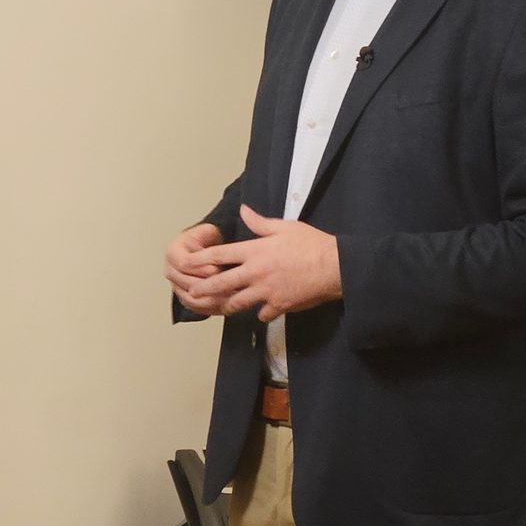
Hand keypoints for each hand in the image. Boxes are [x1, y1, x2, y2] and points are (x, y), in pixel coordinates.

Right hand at [166, 221, 227, 315]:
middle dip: (208, 287)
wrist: (203, 250)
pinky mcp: (184, 298)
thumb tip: (213, 242)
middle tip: (227, 287)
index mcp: (172, 252)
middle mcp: (170, 271)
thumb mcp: (207, 231)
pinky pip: (196, 308)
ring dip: (211, 300)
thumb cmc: (206, 240)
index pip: (183, 264)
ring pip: (191, 299)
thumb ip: (208, 234)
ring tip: (229, 299)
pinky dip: (211, 309)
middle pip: (186, 284)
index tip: (217, 269)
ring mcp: (176, 286)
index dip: (200, 268)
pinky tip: (226, 307)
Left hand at [191, 204, 342, 321]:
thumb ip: (259, 223)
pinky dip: (259, 314)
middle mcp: (255, 272)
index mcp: (254, 251)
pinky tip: (258, 312)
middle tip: (193, 293)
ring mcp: (266, 291)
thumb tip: (243, 211)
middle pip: (221, 283)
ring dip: (228, 305)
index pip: (219, 255)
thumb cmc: (311, 243)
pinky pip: (262, 314)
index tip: (188, 264)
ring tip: (221, 306)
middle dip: (204, 289)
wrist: (336, 267)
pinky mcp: (279, 306)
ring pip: (237, 303)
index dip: (200, 260)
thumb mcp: (284, 227)